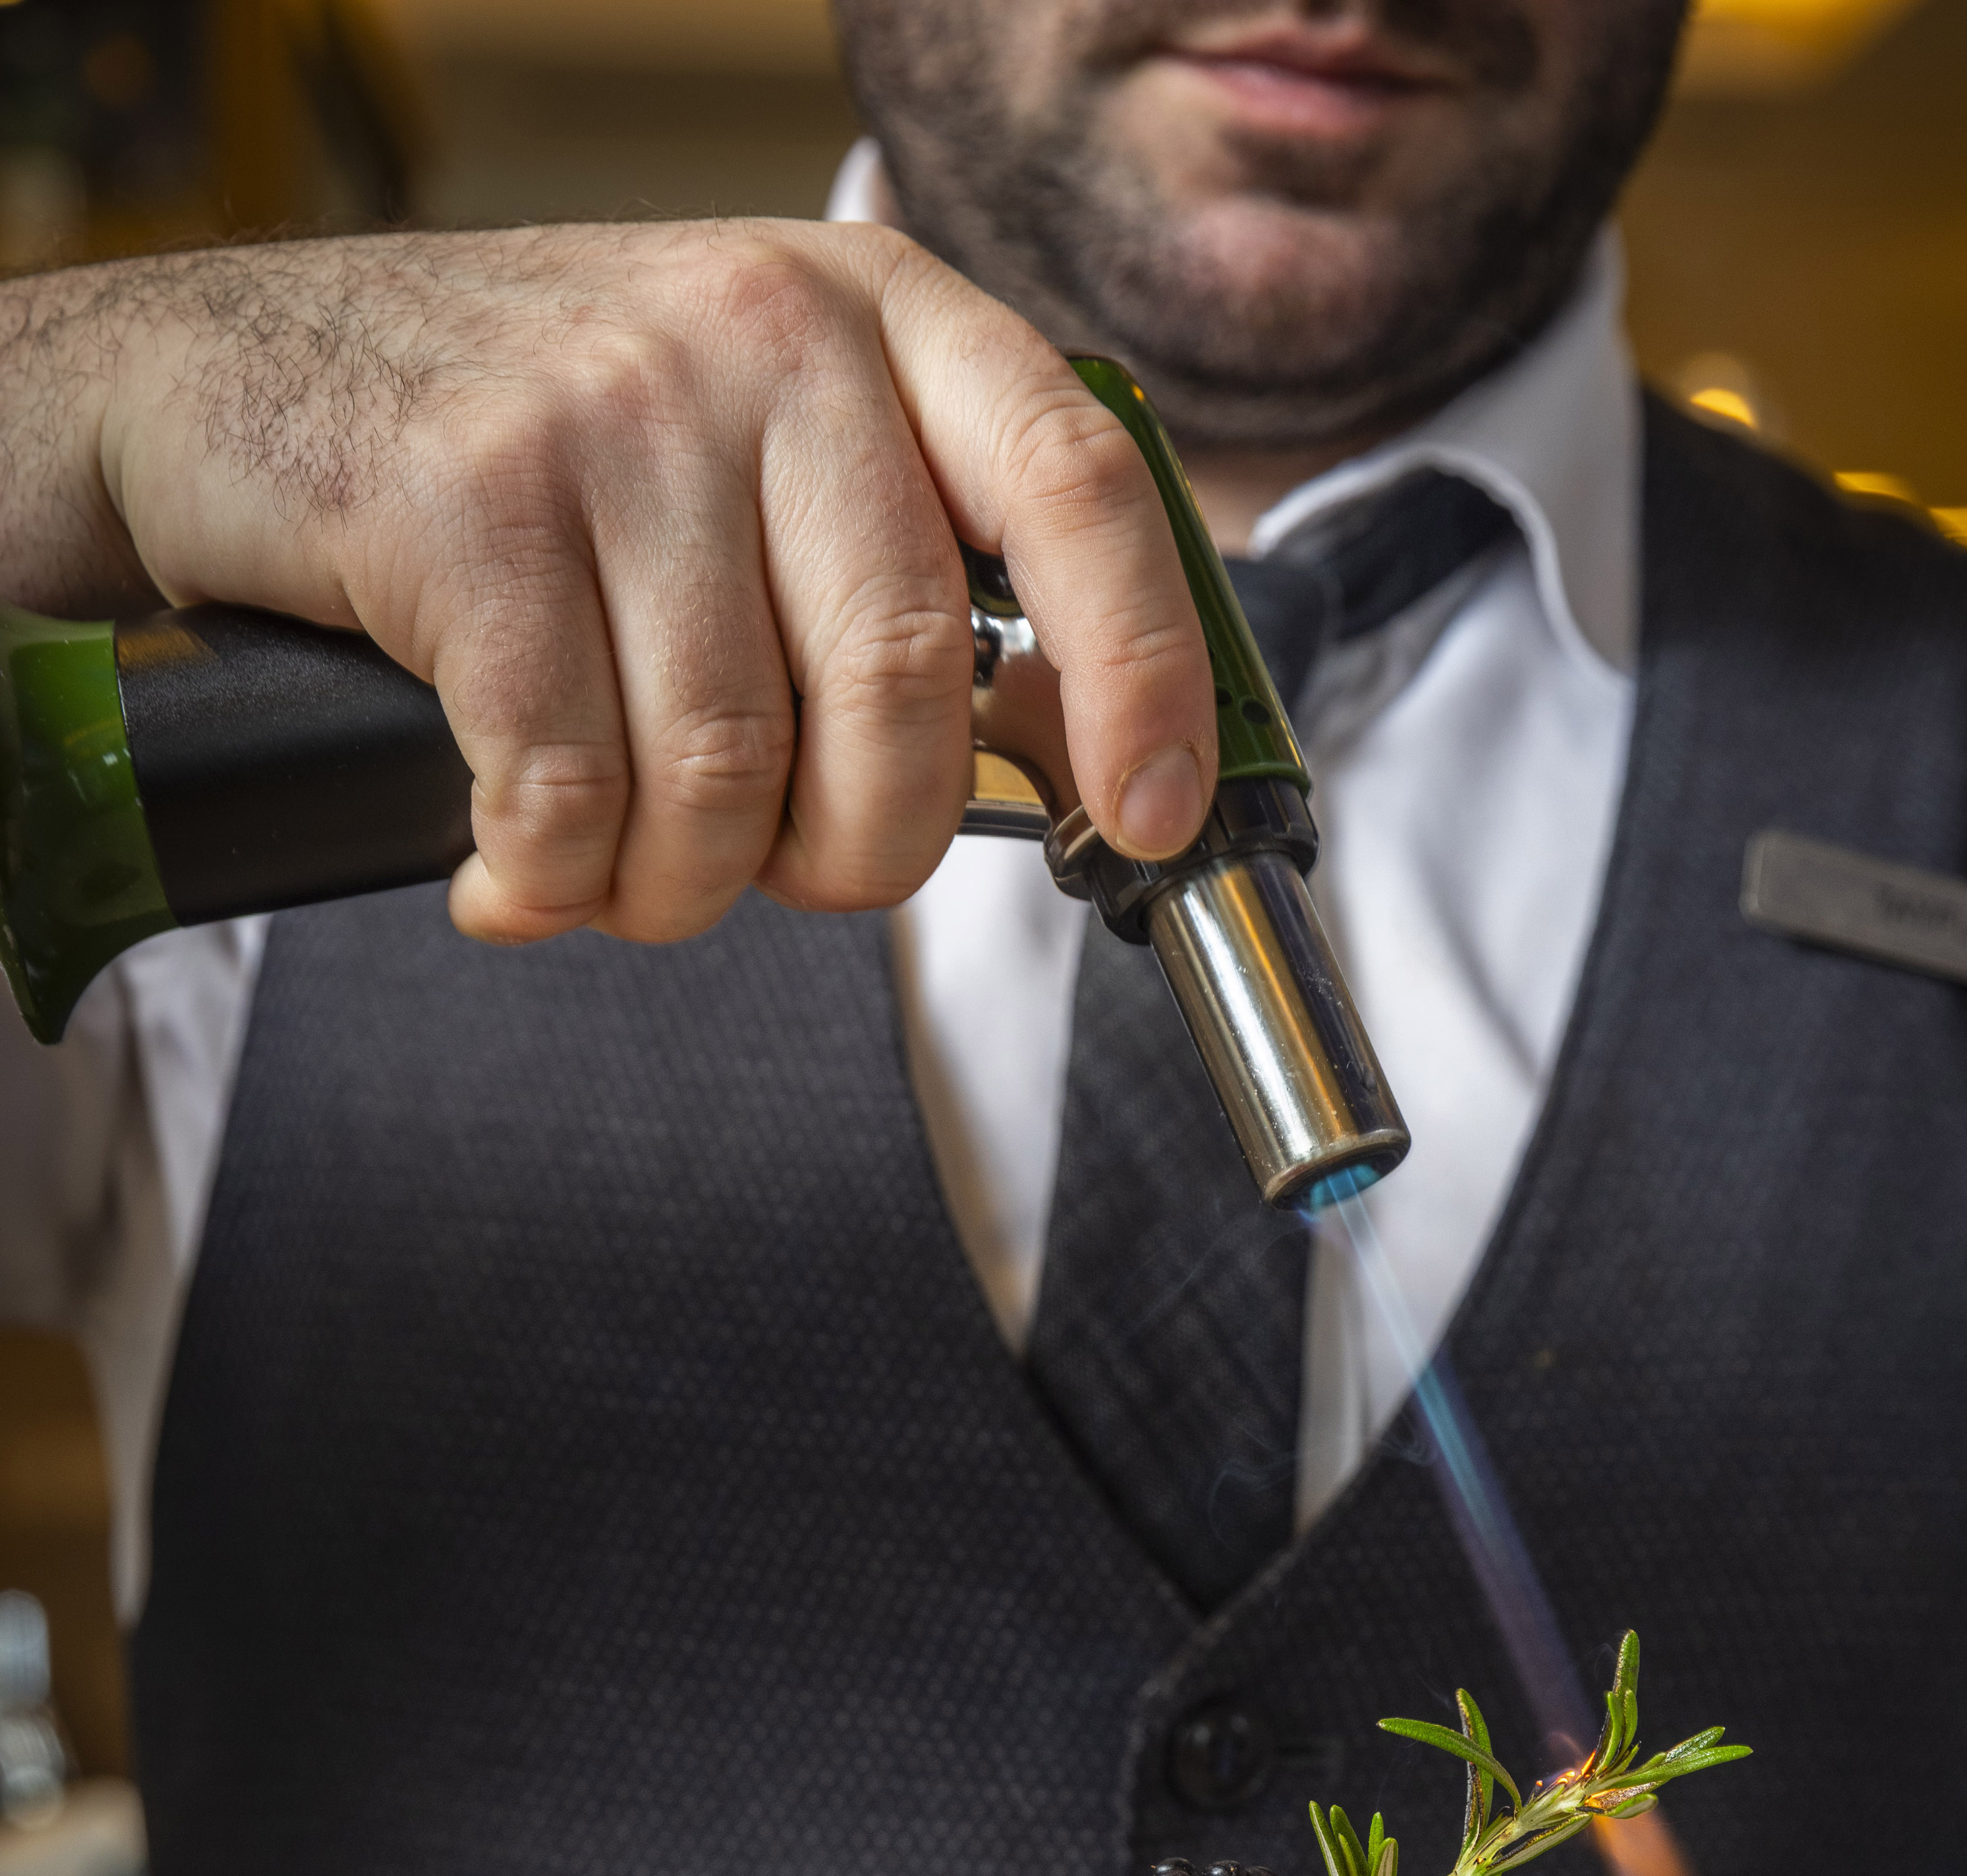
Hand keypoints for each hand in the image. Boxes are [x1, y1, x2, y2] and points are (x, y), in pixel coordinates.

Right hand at [1, 223, 1214, 944]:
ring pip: (732, 768)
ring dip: (679, 887)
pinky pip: (574, 790)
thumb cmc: (533, 462)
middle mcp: (759, 331)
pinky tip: (512, 867)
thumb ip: (907, 566)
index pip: (1080, 488)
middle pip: (907, 687)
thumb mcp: (756, 450)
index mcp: (873, 315)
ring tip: (618, 868)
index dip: (1147, 677)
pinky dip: (551, 881)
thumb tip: (1058, 754)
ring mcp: (609, 408)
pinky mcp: (466, 504)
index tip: (1151, 818)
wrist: (233, 390)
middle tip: (778, 874)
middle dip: (855, 852)